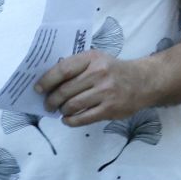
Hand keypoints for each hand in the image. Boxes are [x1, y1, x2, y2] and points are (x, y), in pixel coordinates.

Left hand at [35, 51, 150, 125]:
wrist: (142, 82)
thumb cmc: (112, 70)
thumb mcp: (96, 59)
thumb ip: (76, 67)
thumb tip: (49, 81)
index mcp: (91, 59)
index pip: (63, 69)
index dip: (47, 80)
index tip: (38, 88)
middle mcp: (98, 74)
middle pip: (66, 90)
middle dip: (52, 99)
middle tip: (47, 104)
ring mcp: (105, 92)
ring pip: (73, 105)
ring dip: (62, 110)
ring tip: (59, 110)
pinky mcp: (110, 109)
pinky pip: (85, 118)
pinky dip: (72, 121)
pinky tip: (67, 120)